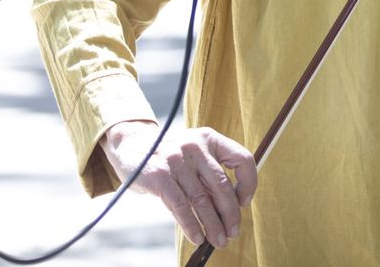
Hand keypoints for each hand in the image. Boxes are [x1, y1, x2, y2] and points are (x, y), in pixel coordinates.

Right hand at [102, 120, 257, 249]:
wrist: (131, 145)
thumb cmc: (170, 156)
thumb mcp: (194, 153)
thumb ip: (211, 173)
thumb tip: (230, 209)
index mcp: (210, 138)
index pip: (242, 159)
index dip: (249, 183)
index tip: (244, 202)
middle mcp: (196, 146)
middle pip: (222, 186)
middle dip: (230, 214)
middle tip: (232, 233)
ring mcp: (177, 160)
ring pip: (202, 199)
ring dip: (213, 225)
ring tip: (218, 240)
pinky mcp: (159, 176)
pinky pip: (181, 206)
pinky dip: (191, 225)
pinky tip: (197, 237)